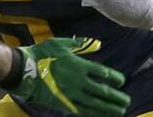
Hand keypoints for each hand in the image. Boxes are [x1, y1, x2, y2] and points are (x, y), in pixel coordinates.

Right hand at [11, 37, 129, 114]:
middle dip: (116, 97)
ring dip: (109, 108)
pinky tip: (100, 114)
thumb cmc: (43, 54)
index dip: (115, 78)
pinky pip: (83, 110)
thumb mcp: (62, 44)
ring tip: (120, 111)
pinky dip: (94, 113)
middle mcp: (79, 82)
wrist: (25, 71)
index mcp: (80, 66)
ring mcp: (72, 95)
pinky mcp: (64, 104)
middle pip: (103, 92)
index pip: (103, 73)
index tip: (122, 81)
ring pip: (95, 104)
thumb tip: (98, 44)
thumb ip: (81, 44)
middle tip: (127, 101)